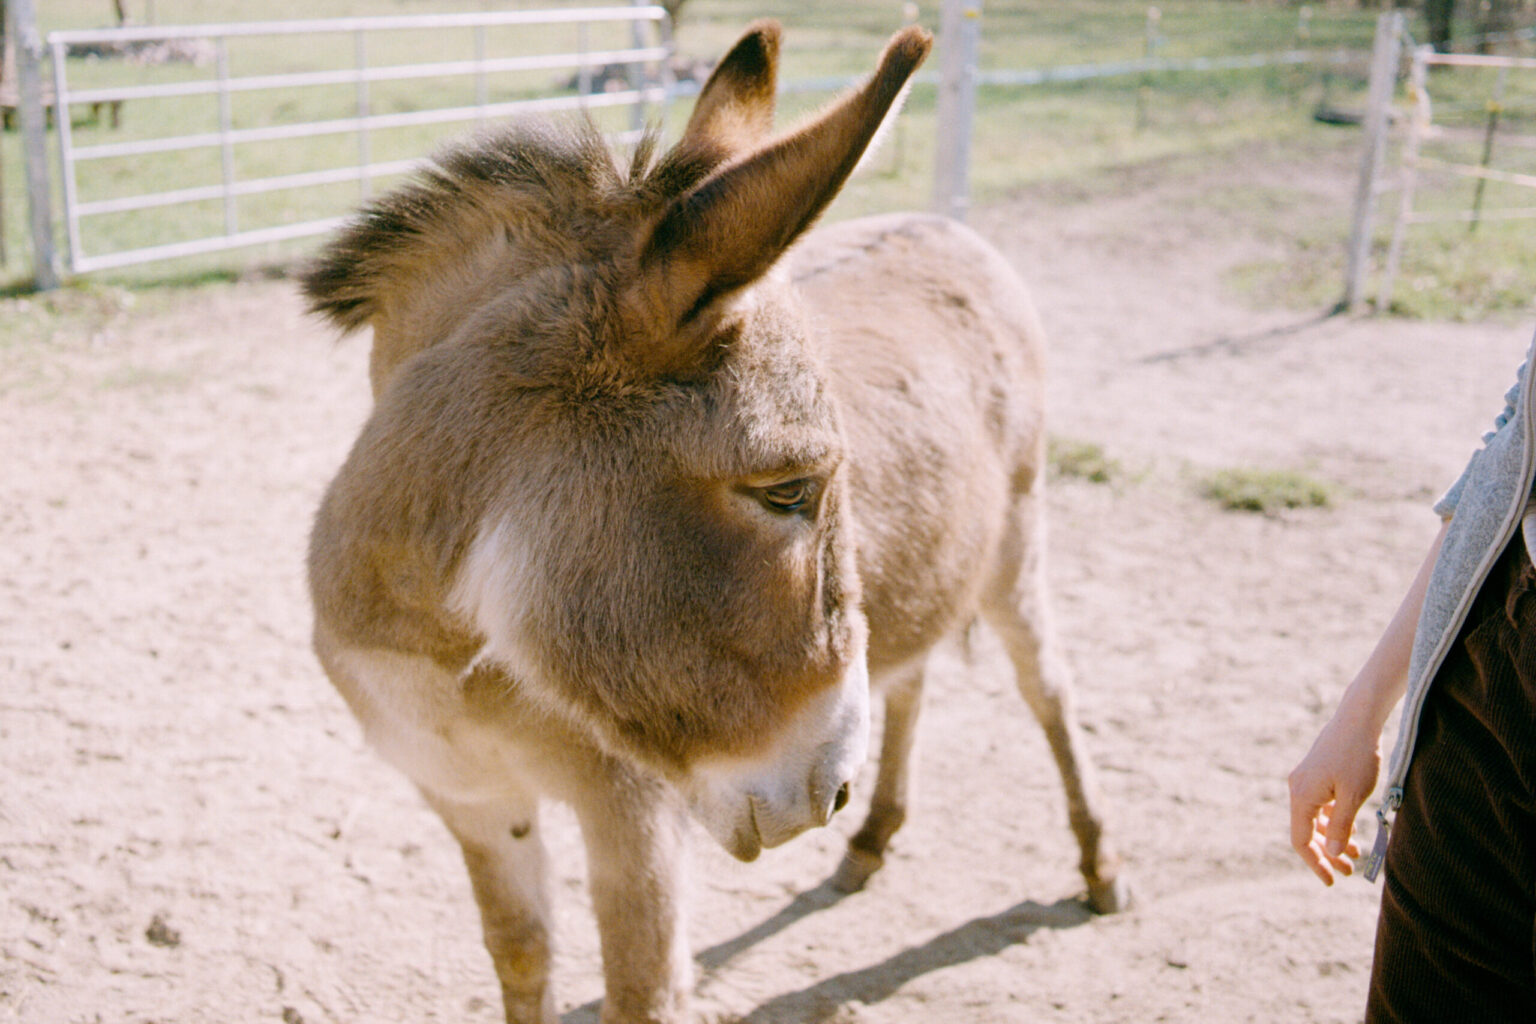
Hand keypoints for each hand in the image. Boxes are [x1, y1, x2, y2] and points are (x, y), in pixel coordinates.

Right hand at [1288, 712, 1381, 885]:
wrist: (1357, 720)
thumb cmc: (1357, 756)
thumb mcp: (1353, 796)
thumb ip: (1341, 826)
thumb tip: (1334, 854)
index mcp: (1301, 796)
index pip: (1302, 840)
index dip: (1316, 863)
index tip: (1332, 881)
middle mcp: (1298, 789)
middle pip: (1306, 832)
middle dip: (1327, 854)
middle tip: (1350, 873)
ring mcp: (1306, 781)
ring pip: (1315, 819)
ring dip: (1333, 838)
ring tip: (1356, 853)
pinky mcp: (1316, 775)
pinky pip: (1320, 806)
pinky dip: (1334, 821)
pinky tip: (1350, 828)